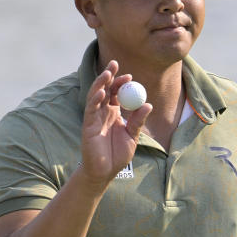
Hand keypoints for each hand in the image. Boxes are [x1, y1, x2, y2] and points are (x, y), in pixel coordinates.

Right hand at [80, 60, 151, 186]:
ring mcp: (94, 117)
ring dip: (101, 83)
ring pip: (95, 95)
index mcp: (114, 113)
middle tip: (115, 64)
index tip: (129, 75)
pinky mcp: (88, 124)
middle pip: (105, 89)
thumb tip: (148, 104)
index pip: (116, 93)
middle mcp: (103, 112)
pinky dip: (95, 98)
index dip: (121, 83)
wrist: (105, 171)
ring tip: (108, 73)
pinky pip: (90, 108)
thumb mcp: (133, 136)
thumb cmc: (118, 155)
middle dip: (109, 76)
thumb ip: (138, 121)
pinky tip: (102, 91)